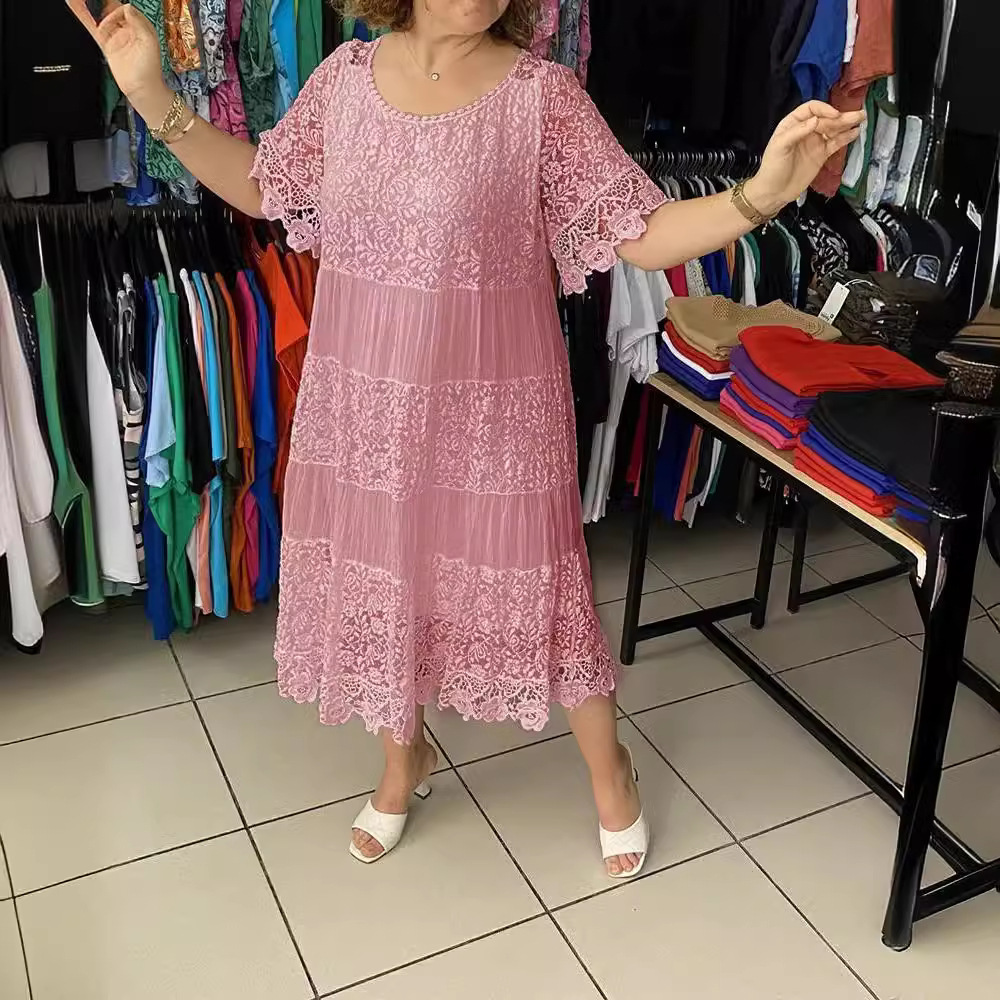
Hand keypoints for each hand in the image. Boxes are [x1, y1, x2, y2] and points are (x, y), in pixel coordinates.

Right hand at [65, 0, 171, 119]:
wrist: (141, 89)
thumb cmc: (150, 68)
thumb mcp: (149, 42)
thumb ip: (138, 22)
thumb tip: (128, 6)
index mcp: (140, 25)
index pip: (125, 9)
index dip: (115, 9)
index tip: (110, 16)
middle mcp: (127, 28)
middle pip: (109, 8)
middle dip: (99, 2)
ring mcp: (115, 35)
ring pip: (98, 15)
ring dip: (87, 4)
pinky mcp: (106, 44)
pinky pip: (92, 26)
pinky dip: (82, 14)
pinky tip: (73, 3)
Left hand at [744, 102, 864, 215]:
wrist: (774, 192)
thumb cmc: (772, 168)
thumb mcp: (779, 147)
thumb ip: (796, 132)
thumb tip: (815, 120)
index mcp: (792, 124)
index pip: (811, 109)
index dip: (824, 110)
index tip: (834, 115)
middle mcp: (806, 130)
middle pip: (826, 119)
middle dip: (841, 116)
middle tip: (858, 114)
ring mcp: (815, 142)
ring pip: (833, 130)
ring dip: (847, 124)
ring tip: (862, 118)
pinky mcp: (821, 154)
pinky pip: (835, 143)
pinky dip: (846, 138)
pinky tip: (855, 132)